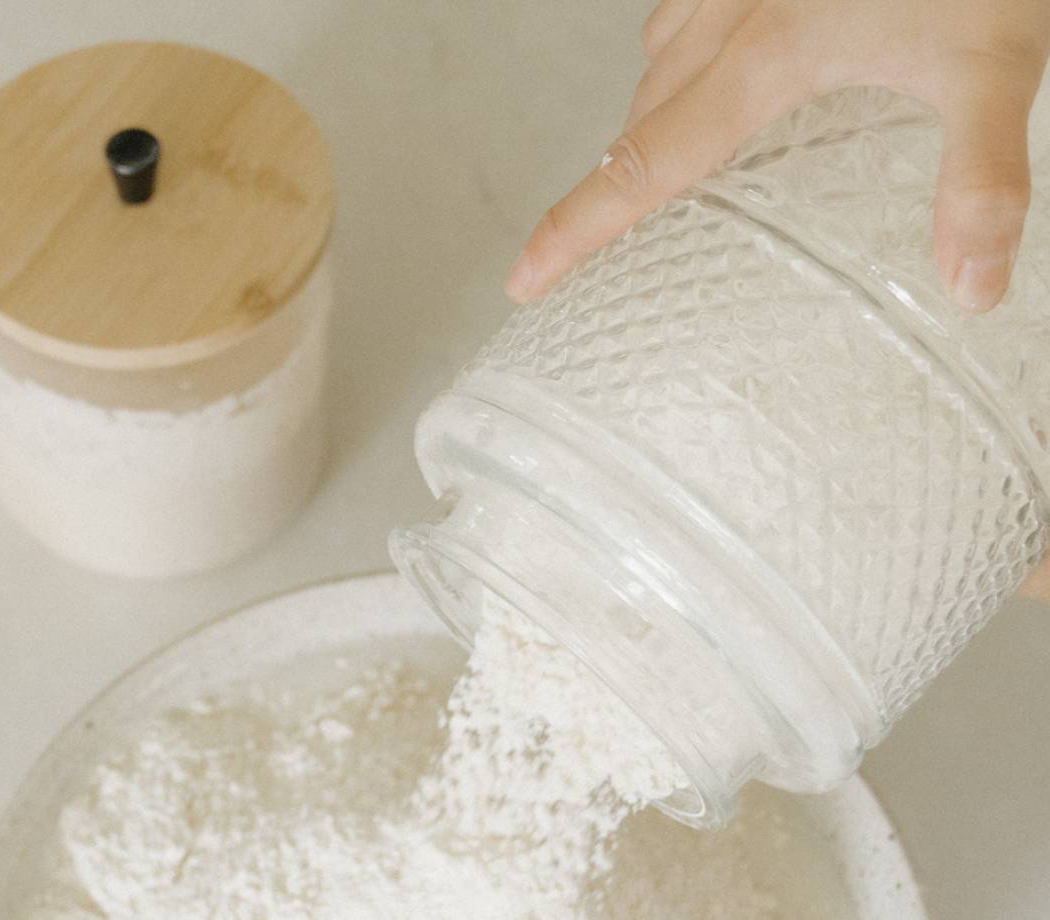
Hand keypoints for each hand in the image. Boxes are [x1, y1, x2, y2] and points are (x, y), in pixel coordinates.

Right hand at [506, 0, 1049, 312]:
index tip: (524, 278)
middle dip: (612, 184)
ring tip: (657, 161)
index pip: (645, 167)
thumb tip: (972, 292)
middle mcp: (734, 10)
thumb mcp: (995, 66)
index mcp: (768, 58)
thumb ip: (981, 180)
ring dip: (649, 112)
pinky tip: (718, 54)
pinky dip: (684, 45)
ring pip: (662, 50)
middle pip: (642, 115)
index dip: (576, 228)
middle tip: (586, 242)